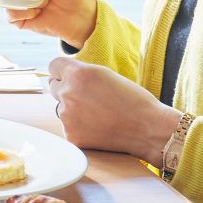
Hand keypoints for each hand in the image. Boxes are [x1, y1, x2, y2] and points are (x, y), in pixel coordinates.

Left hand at [45, 55, 180, 162]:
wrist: (148, 129)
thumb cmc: (132, 99)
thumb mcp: (105, 75)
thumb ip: (81, 73)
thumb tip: (59, 76)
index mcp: (78, 74)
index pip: (53, 66)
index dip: (62, 71)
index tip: (68, 76)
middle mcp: (68, 93)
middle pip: (53, 87)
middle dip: (66, 89)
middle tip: (88, 97)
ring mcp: (67, 117)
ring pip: (60, 108)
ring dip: (72, 109)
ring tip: (98, 114)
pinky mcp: (71, 136)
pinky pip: (69, 127)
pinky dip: (80, 128)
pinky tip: (99, 128)